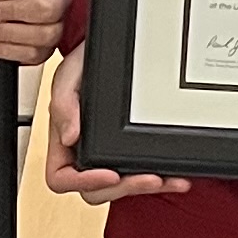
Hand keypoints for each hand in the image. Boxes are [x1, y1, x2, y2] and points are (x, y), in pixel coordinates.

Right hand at [41, 45, 188, 204]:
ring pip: (122, 188)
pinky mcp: (130, 151)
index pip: (61, 178)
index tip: (110, 173)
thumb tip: (70, 137)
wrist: (115, 47)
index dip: (85, 182)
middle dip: (124, 188)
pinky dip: (161, 179)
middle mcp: (83, 152)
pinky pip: (142, 175)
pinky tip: (176, 175)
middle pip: (96, 190)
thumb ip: (63, 104)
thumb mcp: (68, 74)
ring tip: (168, 179)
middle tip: (149, 178)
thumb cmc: (86, 61)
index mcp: (63, 140)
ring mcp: (107, 154)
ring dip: (146, 187)